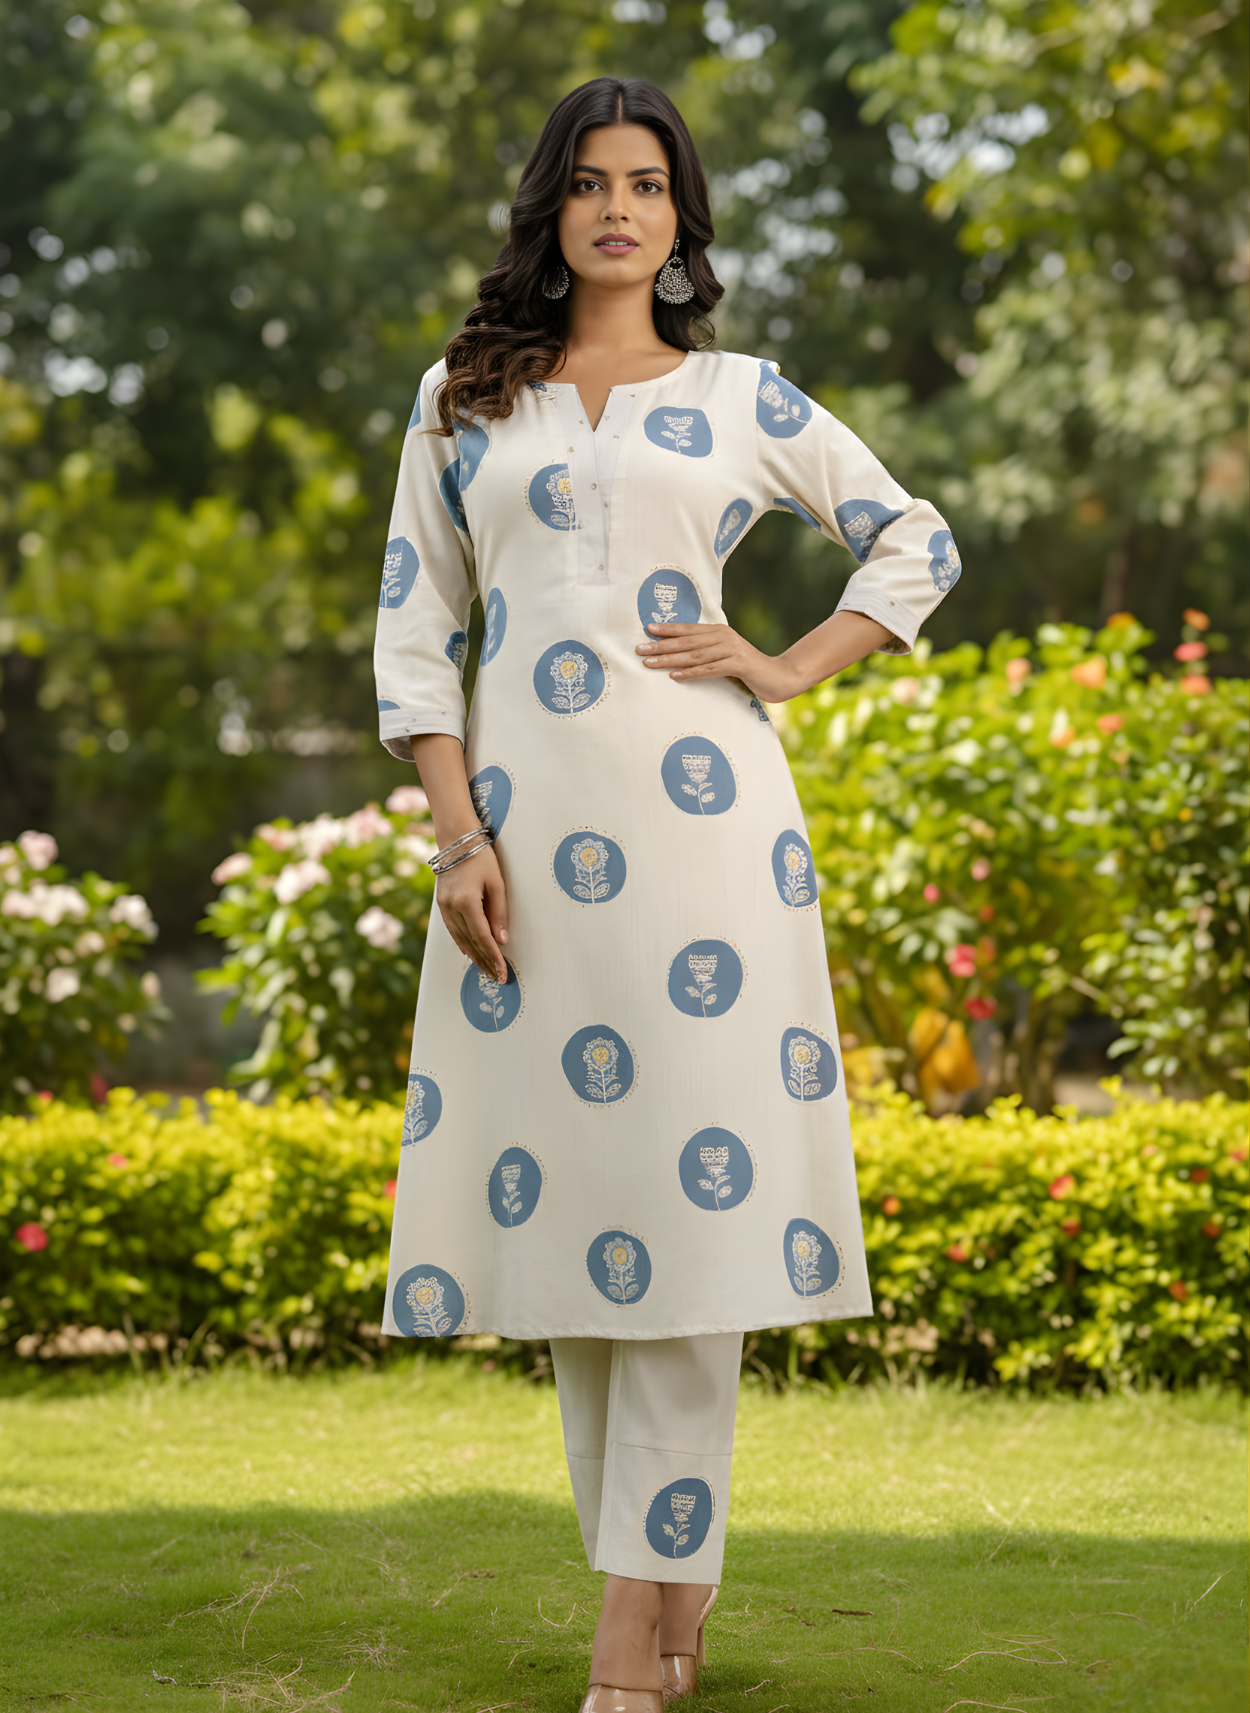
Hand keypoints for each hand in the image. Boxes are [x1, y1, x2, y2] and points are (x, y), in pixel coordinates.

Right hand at [434, 842, 508, 980]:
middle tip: (498, 978)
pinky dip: (464, 945)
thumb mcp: (497, 884)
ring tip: (488, 972)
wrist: (456, 842)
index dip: (493, 957)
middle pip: (470, 943)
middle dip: (485, 963)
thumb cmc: (481, 859)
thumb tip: (501, 940)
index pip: (482, 937)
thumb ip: (499, 913)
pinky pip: (453, 932)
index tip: (502, 971)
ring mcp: (444, 908)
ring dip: (475, 958)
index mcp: (466, 902)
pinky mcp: (441, 907)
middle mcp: (451, 908)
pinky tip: (472, 955)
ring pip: (460, 941)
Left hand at [636, 622, 800, 701]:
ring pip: (694, 655)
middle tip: (639, 648)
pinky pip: (710, 669)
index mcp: (719, 631)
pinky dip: (691, 673)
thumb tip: (682, 654)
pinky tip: (675, 676)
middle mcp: (724, 637)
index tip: (647, 630)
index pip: (688, 629)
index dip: (667, 629)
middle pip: (687, 642)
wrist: (780, 676)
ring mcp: (732, 650)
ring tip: (649, 662)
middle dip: (661, 645)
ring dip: (670, 660)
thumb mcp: (726, 655)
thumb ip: (708, 651)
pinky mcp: (739, 665)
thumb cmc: (749, 668)